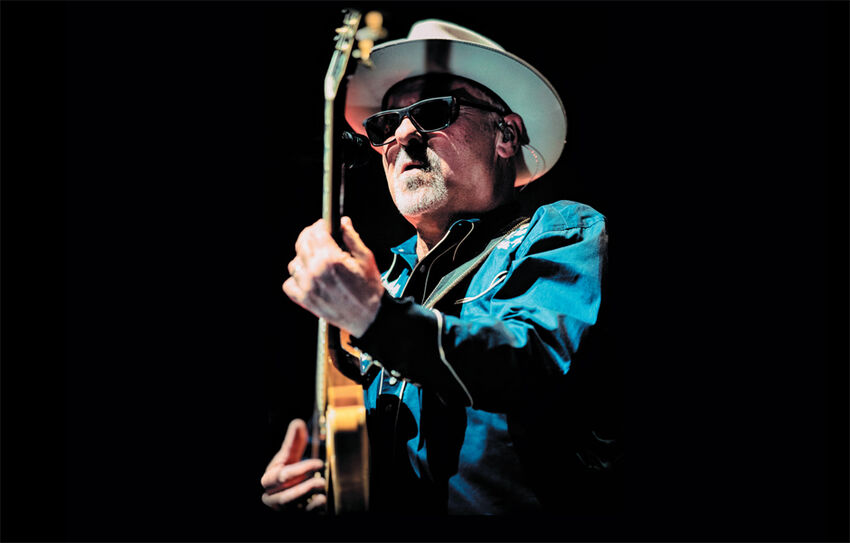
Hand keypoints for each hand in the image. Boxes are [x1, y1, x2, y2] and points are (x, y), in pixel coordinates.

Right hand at [261, 419, 325, 511]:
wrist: (289, 489)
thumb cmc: (288, 470)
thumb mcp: (289, 456)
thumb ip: (293, 441)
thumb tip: (297, 422)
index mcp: (269, 480)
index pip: (282, 476)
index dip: (301, 469)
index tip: (319, 463)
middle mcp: (272, 497)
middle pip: (285, 496)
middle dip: (303, 488)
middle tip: (321, 480)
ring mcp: (283, 509)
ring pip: (293, 507)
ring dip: (309, 497)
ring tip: (322, 486)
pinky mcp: (294, 516)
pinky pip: (302, 516)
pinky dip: (313, 509)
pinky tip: (322, 500)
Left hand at [283, 217, 383, 337]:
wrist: (369, 318)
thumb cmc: (369, 289)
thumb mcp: (366, 259)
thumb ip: (352, 238)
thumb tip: (343, 222)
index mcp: (331, 259)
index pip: (316, 232)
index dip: (321, 225)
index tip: (325, 226)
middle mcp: (315, 271)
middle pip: (302, 243)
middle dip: (310, 237)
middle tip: (319, 239)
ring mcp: (308, 287)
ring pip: (294, 263)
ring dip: (303, 258)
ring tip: (316, 261)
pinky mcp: (305, 300)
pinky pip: (289, 284)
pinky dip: (296, 279)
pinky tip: (308, 278)